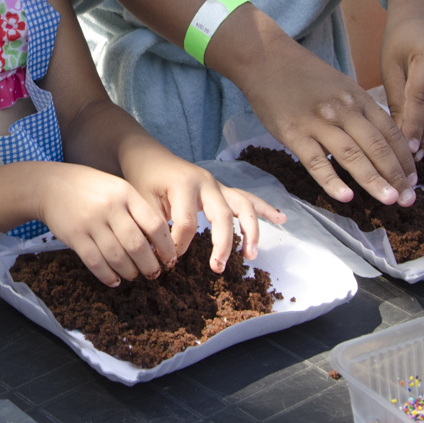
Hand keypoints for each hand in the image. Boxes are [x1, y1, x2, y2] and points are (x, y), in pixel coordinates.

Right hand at [34, 163, 177, 286]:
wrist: (51, 185)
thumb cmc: (90, 188)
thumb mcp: (117, 188)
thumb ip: (136, 209)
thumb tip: (157, 242)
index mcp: (126, 194)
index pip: (155, 224)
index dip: (166, 246)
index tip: (170, 258)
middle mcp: (110, 207)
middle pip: (138, 245)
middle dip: (150, 265)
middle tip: (154, 273)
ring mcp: (91, 222)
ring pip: (118, 257)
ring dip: (130, 272)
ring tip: (134, 276)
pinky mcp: (75, 236)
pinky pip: (95, 262)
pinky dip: (108, 275)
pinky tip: (114, 280)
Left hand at [120, 143, 285, 271]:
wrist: (146, 154)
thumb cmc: (142, 178)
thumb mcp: (141, 202)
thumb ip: (152, 227)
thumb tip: (158, 258)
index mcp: (184, 185)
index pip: (187, 223)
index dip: (179, 245)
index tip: (169, 260)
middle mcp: (206, 182)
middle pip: (223, 216)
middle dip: (223, 244)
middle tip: (217, 268)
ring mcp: (217, 184)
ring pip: (243, 206)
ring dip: (250, 232)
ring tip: (251, 256)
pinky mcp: (222, 189)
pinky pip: (247, 198)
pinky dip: (265, 209)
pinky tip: (281, 219)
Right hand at [240, 33, 417, 205]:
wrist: (267, 60)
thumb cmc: (304, 76)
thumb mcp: (341, 86)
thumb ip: (360, 111)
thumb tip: (379, 142)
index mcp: (358, 98)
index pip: (390, 132)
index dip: (404, 158)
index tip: (413, 181)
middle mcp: (343, 110)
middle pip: (376, 146)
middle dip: (396, 174)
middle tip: (408, 199)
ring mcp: (318, 122)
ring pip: (351, 155)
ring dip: (373, 180)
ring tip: (389, 200)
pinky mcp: (294, 134)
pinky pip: (316, 161)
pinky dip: (332, 181)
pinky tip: (346, 197)